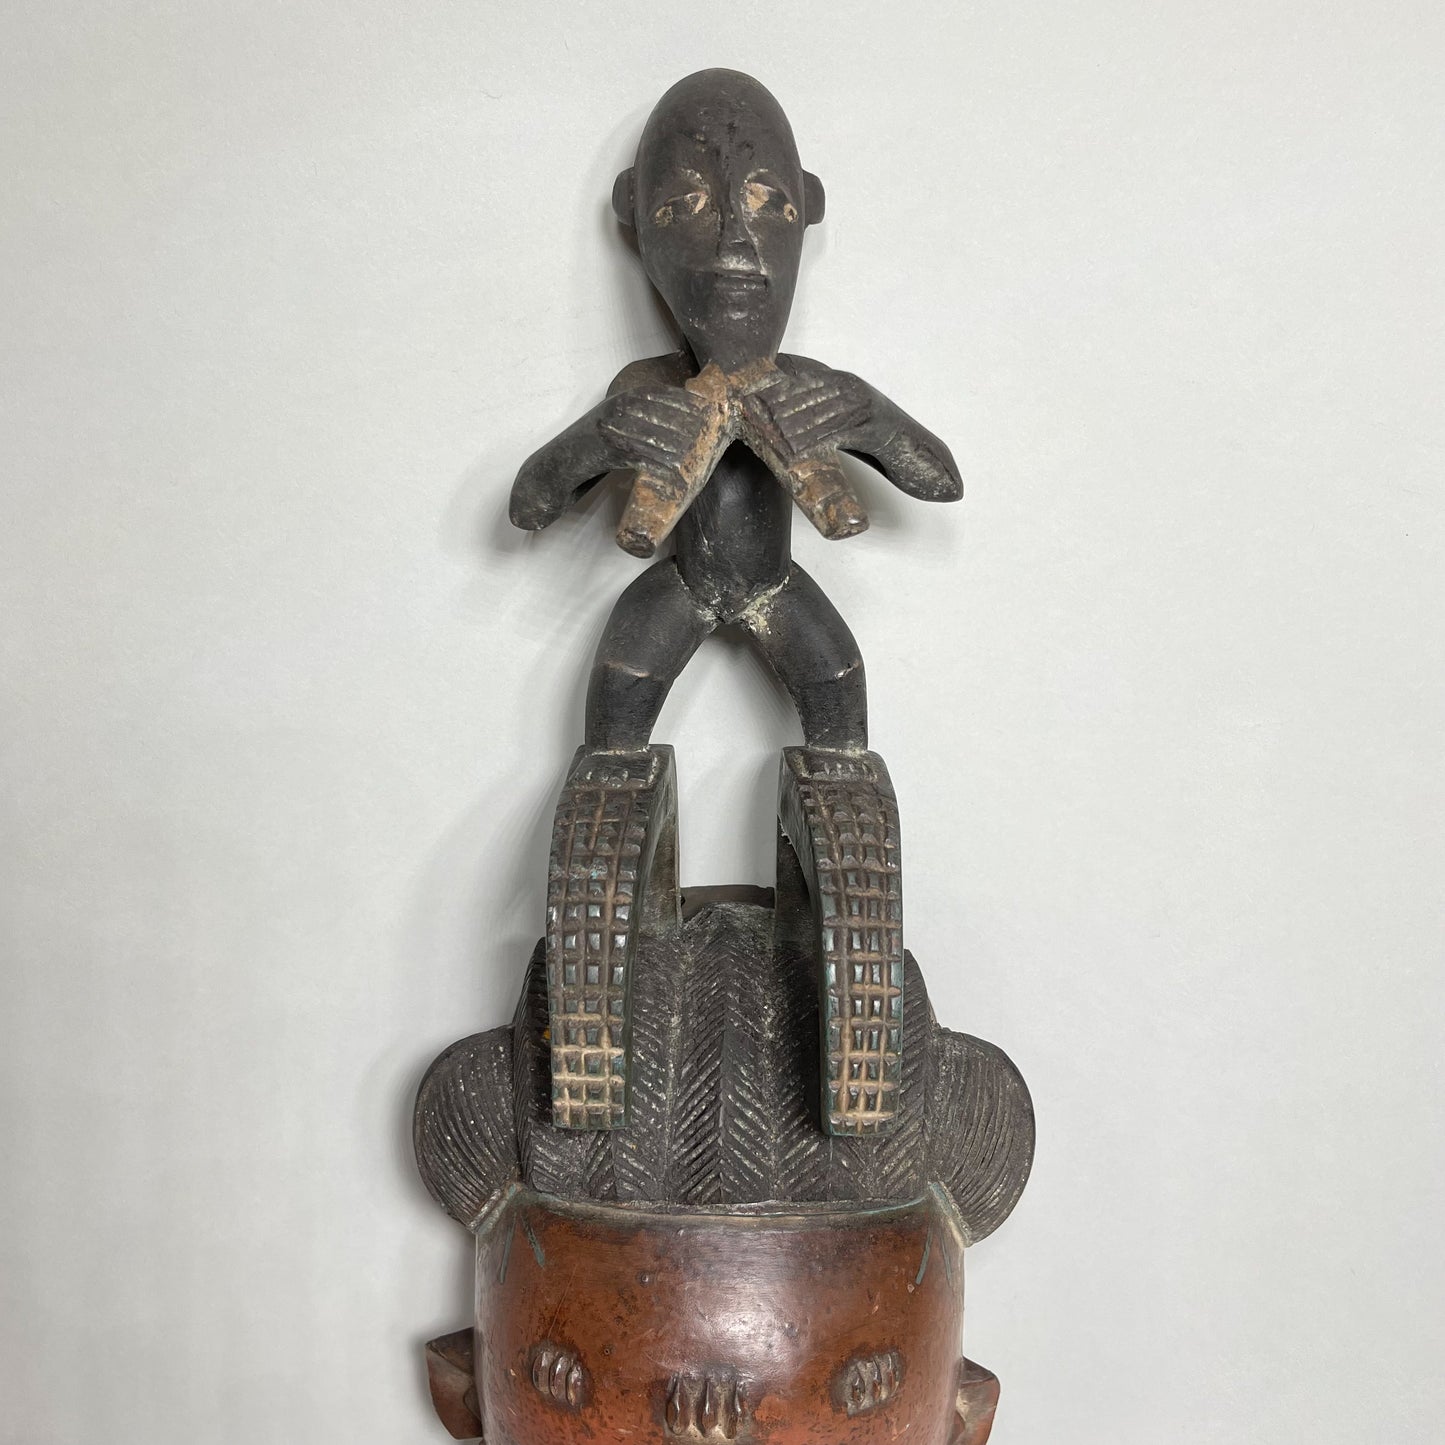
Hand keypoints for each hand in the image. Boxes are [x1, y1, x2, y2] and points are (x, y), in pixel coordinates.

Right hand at [598, 384, 718, 476]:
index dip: (686, 401)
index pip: (662, 395)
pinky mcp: (607, 450)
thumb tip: (683, 415)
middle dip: (685, 423)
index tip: (706, 408)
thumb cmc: (599, 438)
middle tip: (707, 431)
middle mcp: (618, 408)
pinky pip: (638, 455)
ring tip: (694, 450)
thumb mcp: (621, 416)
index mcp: (624, 397)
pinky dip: (657, 462)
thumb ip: (646, 411)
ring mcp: (612, 428)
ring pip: (650, 435)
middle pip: (659, 414)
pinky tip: (672, 467)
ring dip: (675, 444)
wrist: (565, 456)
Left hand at [742, 367, 873, 462]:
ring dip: (796, 429)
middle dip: (783, 410)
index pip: (807, 381)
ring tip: (775, 438)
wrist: (914, 446)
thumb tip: (787, 414)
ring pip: (824, 417)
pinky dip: (817, 445)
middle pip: (812, 398)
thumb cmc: (876, 433)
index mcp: (846, 381)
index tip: (758, 399)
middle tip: (760, 420)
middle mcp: (856, 390)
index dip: (781, 391)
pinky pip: (839, 437)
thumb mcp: (846, 413)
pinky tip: (801, 453)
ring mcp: (866, 410)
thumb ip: (822, 407)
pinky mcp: (873, 432)